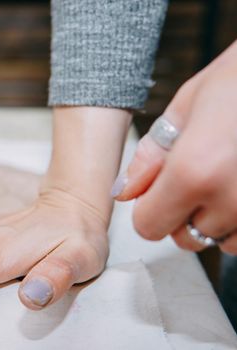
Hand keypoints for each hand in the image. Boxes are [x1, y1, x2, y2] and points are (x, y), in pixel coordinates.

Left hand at [112, 40, 236, 253]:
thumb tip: (124, 191)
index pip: (149, 226)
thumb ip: (150, 156)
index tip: (156, 192)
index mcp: (194, 172)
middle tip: (197, 177)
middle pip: (186, 238)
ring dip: (217, 219)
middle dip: (182, 214)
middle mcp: (231, 199)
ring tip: (226, 176)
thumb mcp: (185, 108)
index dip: (148, 209)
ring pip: (221, 242)